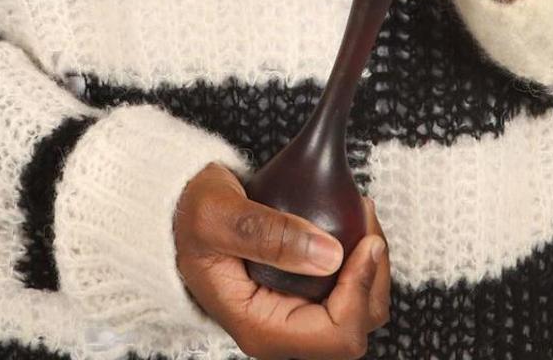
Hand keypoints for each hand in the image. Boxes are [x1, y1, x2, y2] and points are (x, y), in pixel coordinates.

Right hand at [173, 163, 391, 359]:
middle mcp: (283, 331)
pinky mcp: (304, 296)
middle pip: (359, 324)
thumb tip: (330, 255)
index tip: (365, 243)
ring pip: (362, 308)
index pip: (337, 336)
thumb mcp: (219, 217)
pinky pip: (350, 289)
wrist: (177, 215)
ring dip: (372, 265)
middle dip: (374, 276)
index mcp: (261, 328)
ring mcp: (295, 315)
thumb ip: (270, 235)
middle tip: (366, 222)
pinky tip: (352, 224)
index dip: (360, 292)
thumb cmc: (189, 218)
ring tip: (362, 216)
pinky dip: (361, 259)